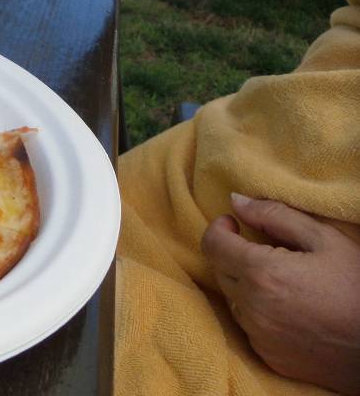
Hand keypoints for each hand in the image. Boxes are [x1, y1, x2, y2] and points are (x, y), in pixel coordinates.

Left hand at [201, 193, 359, 394]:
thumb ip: (274, 215)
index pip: (212, 244)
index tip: (233, 223)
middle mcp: (252, 307)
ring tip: (280, 281)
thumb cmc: (357, 286)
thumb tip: (236, 201)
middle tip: (264, 251)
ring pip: (232, 300)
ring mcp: (259, 335)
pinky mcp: (268, 357)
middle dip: (233, 254)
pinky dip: (258, 313)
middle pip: (219, 270)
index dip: (219, 228)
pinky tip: (287, 308)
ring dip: (244, 285)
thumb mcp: (324, 239)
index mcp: (262, 273)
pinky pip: (249, 327)